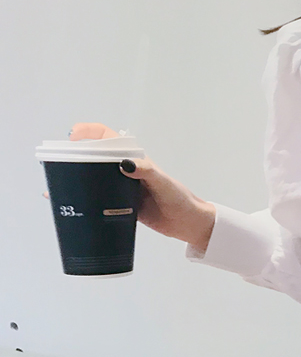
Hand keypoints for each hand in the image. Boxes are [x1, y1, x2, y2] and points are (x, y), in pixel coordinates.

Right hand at [43, 123, 215, 247]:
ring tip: (55, 183)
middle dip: (75, 157)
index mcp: (135, 160)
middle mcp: (126, 172)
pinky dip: (83, 201)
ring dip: (75, 179)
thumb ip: (146, 172)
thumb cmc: (180, 199)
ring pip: (94, 179)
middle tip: (56, 163)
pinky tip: (69, 206)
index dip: (89, 133)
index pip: (108, 139)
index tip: (72, 136)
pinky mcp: (121, 207)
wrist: (189, 224)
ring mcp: (122, 189)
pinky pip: (98, 201)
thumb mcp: (163, 183)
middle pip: (95, 158)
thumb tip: (124, 163)